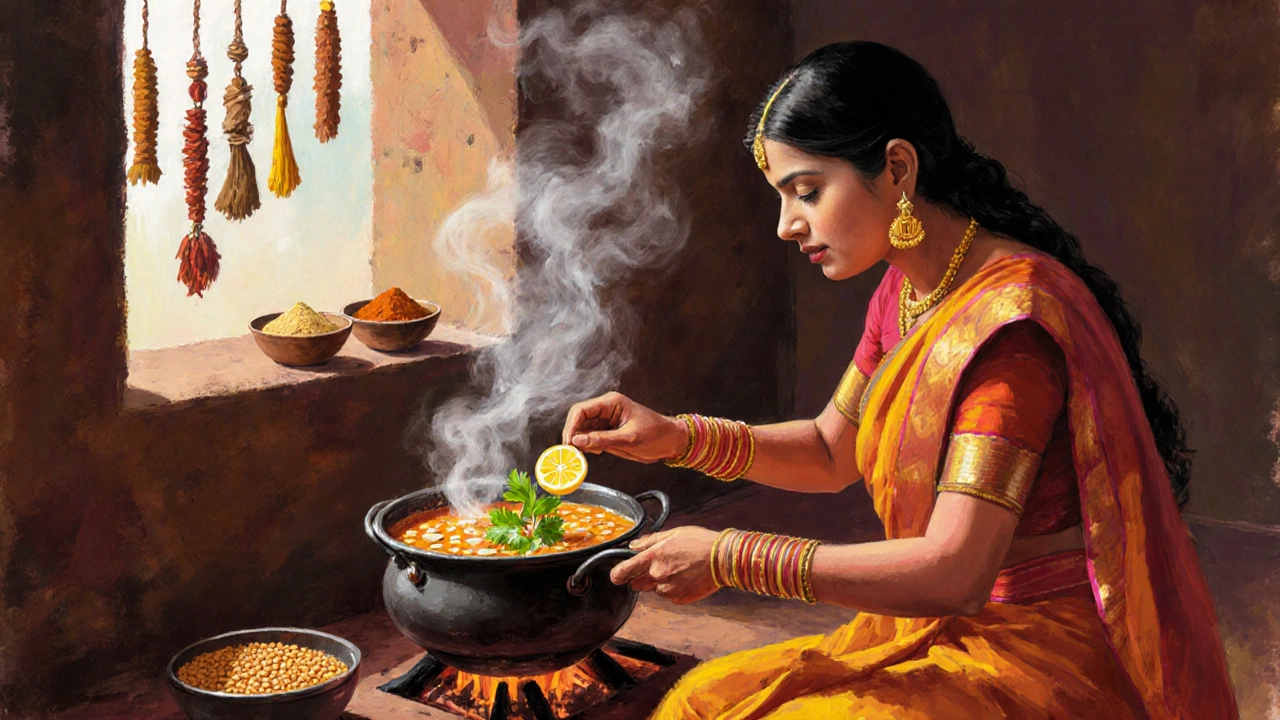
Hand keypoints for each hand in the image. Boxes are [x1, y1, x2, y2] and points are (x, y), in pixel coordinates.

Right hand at [561, 391, 687, 462]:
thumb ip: (602, 440)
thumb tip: (577, 441)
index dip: (571, 426)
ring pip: (583, 430)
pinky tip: (592, 453)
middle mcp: (606, 409)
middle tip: (570, 453)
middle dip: (573, 435)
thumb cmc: (656, 434)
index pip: (581, 410)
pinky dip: (588, 446)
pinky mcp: (608, 431)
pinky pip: (591, 437)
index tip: (568, 443)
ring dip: (579, 442)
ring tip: (580, 456)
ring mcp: (606, 420)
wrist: (671, 441)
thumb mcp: (629, 439)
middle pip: (579, 419)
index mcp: (611, 403)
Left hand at [609, 526, 719, 604]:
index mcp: (654, 556)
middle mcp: (658, 575)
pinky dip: (672, 589)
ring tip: (677, 570)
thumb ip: (649, 541)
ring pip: (653, 590)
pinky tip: (685, 578)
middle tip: (655, 568)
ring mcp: (668, 590)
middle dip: (640, 577)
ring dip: (658, 583)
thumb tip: (632, 546)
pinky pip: (668, 596)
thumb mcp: (672, 533)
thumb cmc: (699, 542)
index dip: (617, 574)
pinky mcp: (678, 599)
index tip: (617, 575)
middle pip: (636, 584)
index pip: (623, 571)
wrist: (723, 559)